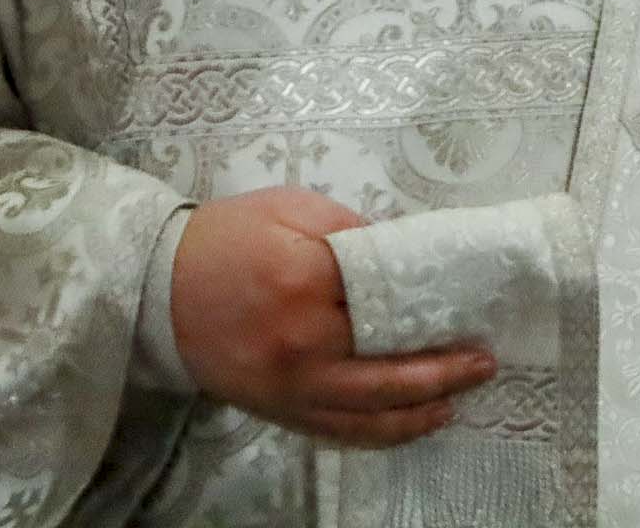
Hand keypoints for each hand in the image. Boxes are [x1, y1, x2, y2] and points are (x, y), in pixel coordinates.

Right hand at [169, 188, 494, 449]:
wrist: (155, 286)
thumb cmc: (226, 238)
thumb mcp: (292, 208)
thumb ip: (351, 231)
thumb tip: (402, 256)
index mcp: (306, 282)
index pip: (386, 298)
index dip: (430, 301)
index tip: (471, 301)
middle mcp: (301, 345)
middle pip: (388, 368)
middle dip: (444, 370)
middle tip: (484, 361)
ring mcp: (288, 386)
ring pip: (368, 412)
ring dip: (421, 408)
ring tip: (461, 396)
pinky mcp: (276, 409)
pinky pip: (338, 431)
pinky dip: (380, 432)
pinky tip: (413, 422)